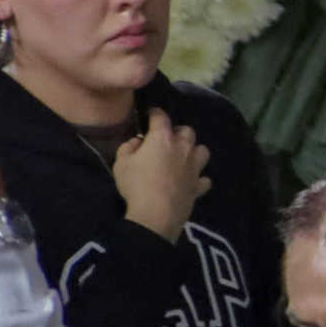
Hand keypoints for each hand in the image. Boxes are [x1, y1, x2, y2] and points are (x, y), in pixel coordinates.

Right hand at [113, 108, 209, 242]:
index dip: (155, 114)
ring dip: (194, 151)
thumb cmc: (136, 184)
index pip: (161, 117)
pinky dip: (199, 178)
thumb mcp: (121, 163)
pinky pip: (204, 178)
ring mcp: (195, 167)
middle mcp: (183, 148)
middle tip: (167, 140)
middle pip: (187, 130)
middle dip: (178, 131)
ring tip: (183, 157)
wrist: (157, 213)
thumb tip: (137, 141)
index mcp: (163, 139)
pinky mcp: (199, 185)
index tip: (151, 114)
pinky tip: (191, 181)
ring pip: (202, 150)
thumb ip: (128, 147)